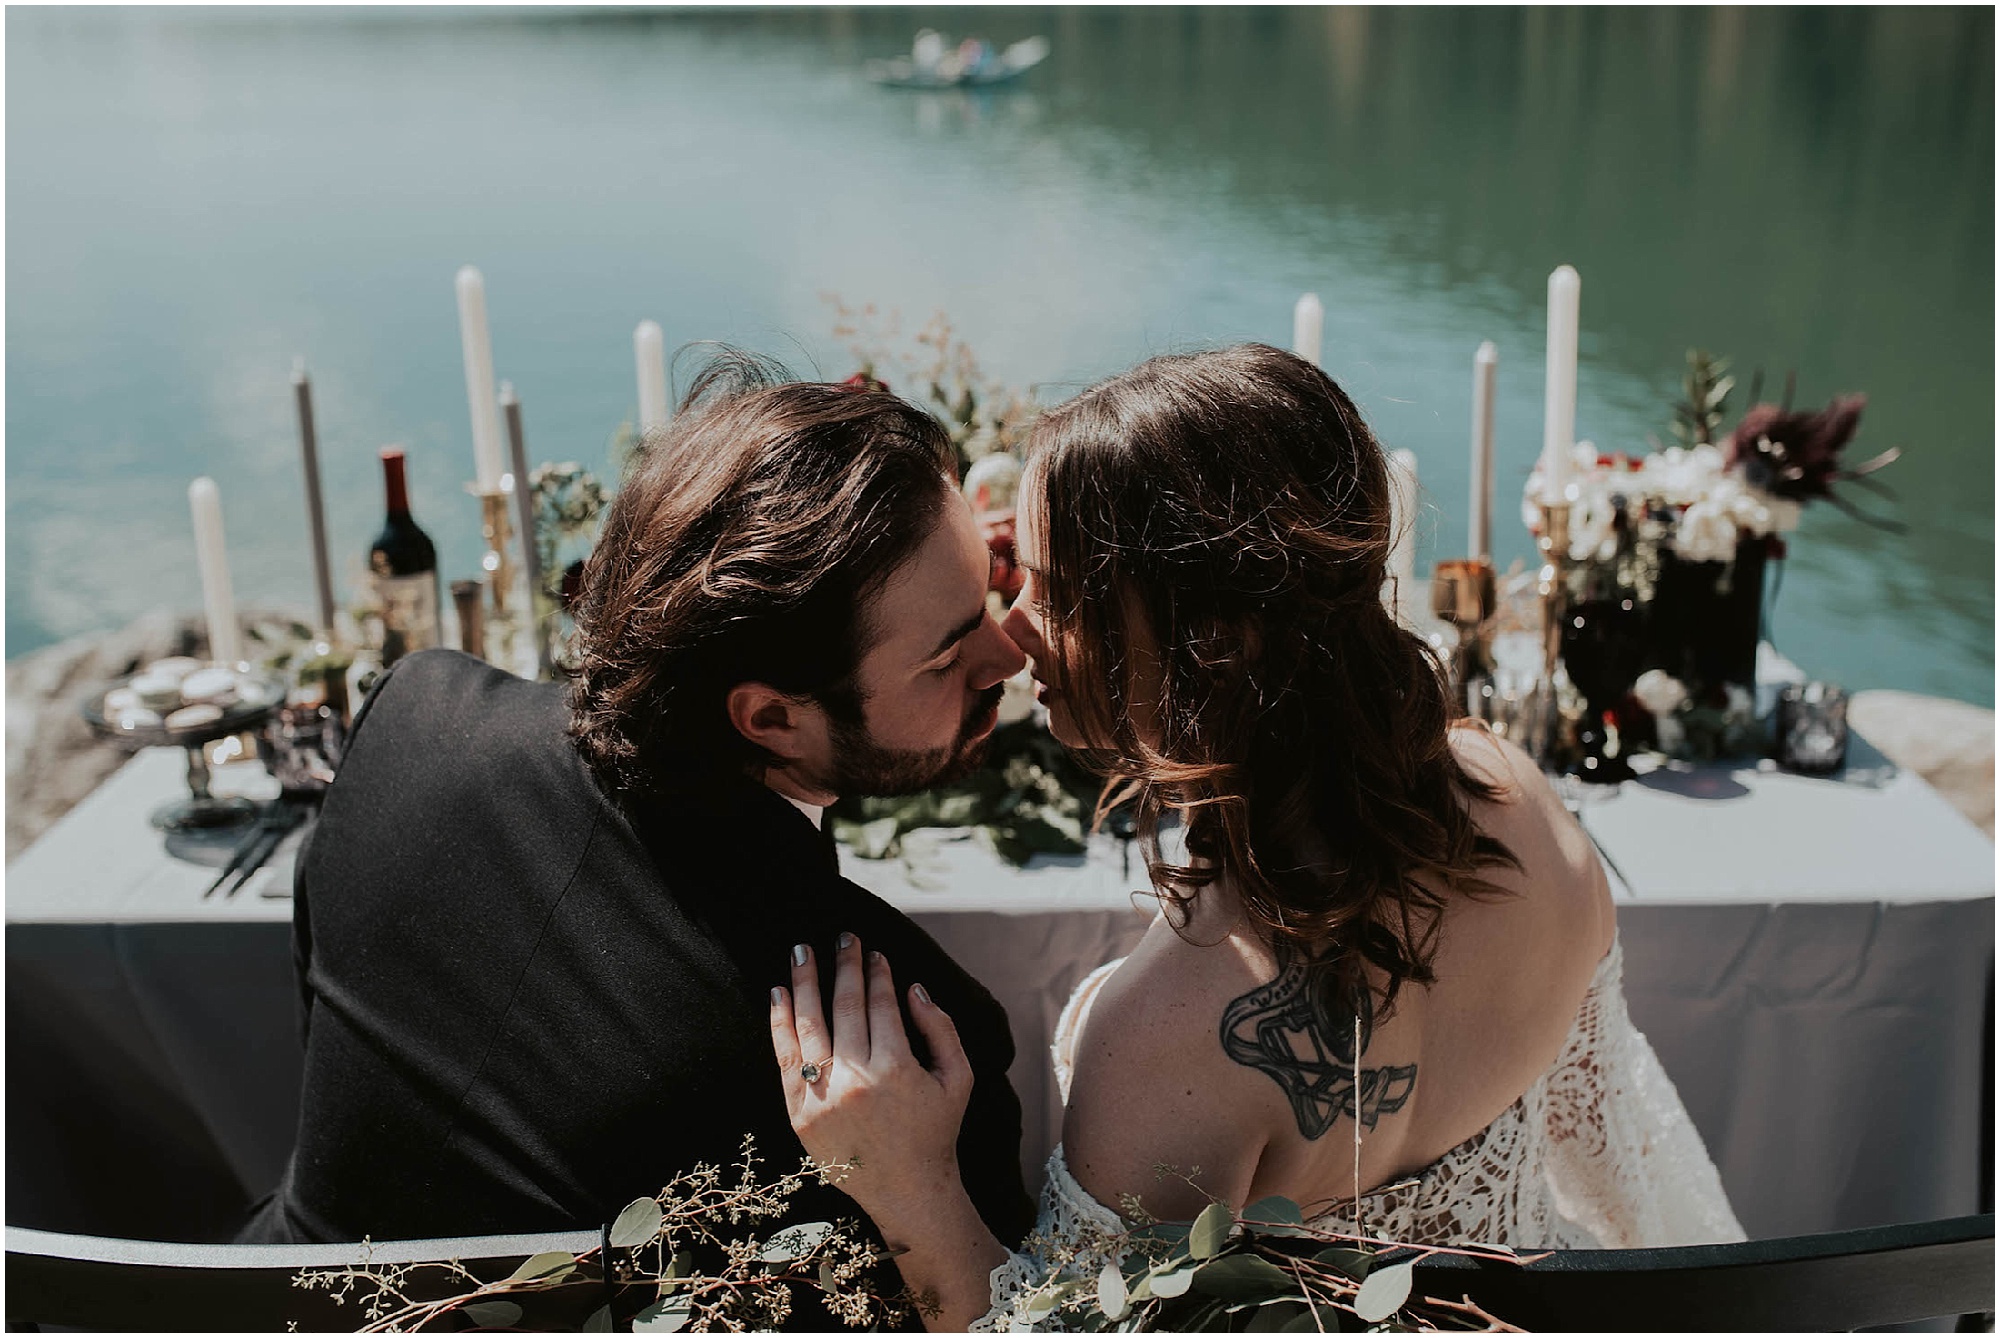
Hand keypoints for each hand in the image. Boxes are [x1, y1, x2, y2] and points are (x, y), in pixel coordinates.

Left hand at [770, 933, 972, 1218]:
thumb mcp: (959, 1078)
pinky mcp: (800, 1114)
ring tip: (801, 950)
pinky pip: (786, 1058)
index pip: (881, 1005)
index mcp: (896, 1068)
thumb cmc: (936, 1131)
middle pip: (845, 1006)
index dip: (878, 974)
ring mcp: (823, 1097)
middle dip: (845, 966)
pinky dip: (780, 1023)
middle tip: (842, 936)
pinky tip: (778, 993)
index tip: (876, 953)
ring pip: (810, 1024)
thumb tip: (914, 988)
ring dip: (805, 982)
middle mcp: (856, 1079)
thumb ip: (941, 1029)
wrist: (906, 1190)